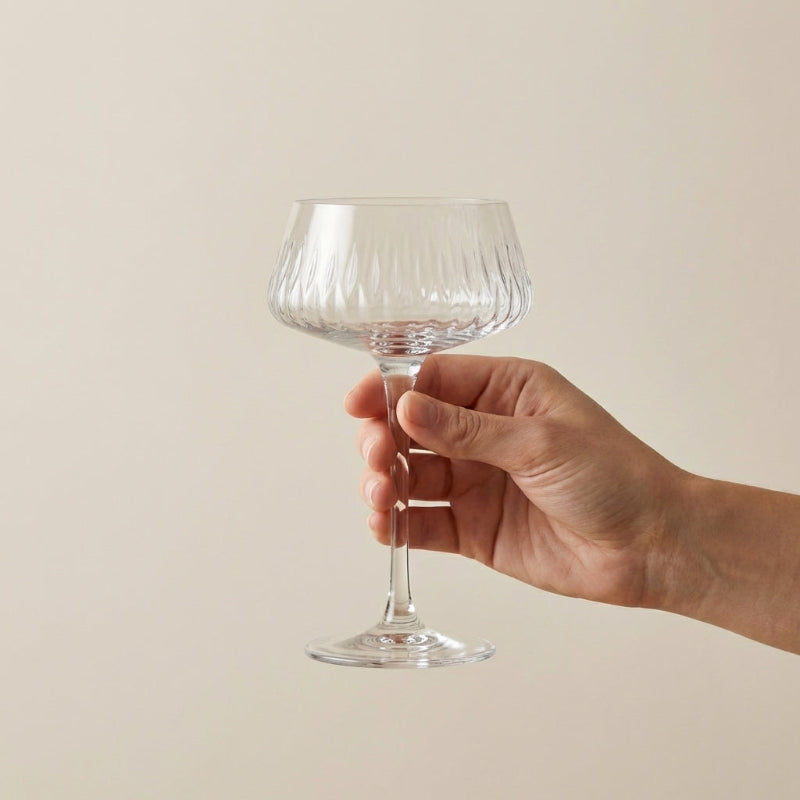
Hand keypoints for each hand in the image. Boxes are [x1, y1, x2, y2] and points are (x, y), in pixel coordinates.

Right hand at [346, 355, 684, 608]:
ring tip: (382, 493)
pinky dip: (397, 523)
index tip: (359, 404)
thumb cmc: (615, 477)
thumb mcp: (540, 441)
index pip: (433, 380)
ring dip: (385, 481)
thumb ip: (468, 429)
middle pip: (411, 428)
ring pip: (411, 475)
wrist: (652, 547)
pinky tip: (385, 524)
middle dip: (384, 439)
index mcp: (505, 392)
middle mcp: (483, 434)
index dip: (391, 390)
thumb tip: (405, 406)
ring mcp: (475, 482)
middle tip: (378, 456)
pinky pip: (423, 522)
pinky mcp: (473, 528)